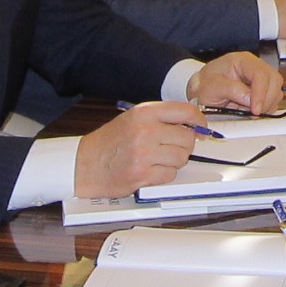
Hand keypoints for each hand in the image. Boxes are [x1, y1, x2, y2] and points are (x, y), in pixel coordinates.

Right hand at [73, 99, 212, 196]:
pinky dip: (164, 174)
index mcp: (144, 113)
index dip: (198, 120)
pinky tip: (151, 169)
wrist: (85, 164)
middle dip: (185, 145)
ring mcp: (144, 153)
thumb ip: (161, 118)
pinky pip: (170, 174)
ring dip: (174, 161)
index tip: (201, 126)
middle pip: (188, 138)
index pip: (185, 111)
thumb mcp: (133, 118)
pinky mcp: (142, 174)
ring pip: (181, 158)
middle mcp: (145, 130)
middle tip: (172, 147)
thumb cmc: (109, 142)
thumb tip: (192, 122)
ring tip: (158, 159)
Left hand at [188, 50, 285, 114]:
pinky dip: (266, 109)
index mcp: (243, 61)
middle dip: (266, 99)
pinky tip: (252, 111)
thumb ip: (231, 90)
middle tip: (253, 112)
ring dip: (266, 105)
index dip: (261, 92)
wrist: (202, 90)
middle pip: (274, 80)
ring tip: (248, 111)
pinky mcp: (263, 91)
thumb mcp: (212, 87)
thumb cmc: (206, 85)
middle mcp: (255, 67)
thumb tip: (249, 98)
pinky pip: (273, 101)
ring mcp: (261, 79)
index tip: (255, 109)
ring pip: (276, 91)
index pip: (260, 73)